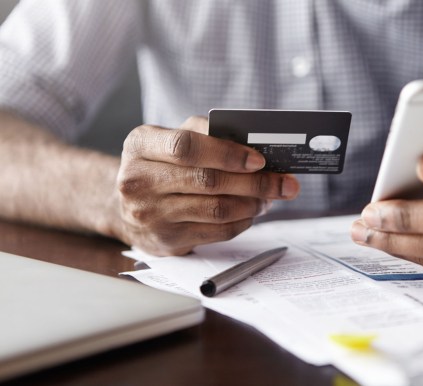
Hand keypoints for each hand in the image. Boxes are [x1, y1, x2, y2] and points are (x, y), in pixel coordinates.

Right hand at [113, 116, 299, 254]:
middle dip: (255, 182)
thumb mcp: (171, 138)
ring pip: (217, 209)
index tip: (259, 159)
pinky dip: (242, 221)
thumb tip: (255, 146)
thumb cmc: (161, 165)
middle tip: (283, 182)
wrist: (128, 205)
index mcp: (140, 144)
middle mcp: (138, 180)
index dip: (227, 153)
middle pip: (208, 181)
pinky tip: (252, 211)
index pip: (186, 147)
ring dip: (253, 203)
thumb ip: (206, 133)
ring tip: (269, 196)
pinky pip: (217, 231)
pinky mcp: (167, 240)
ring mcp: (150, 214)